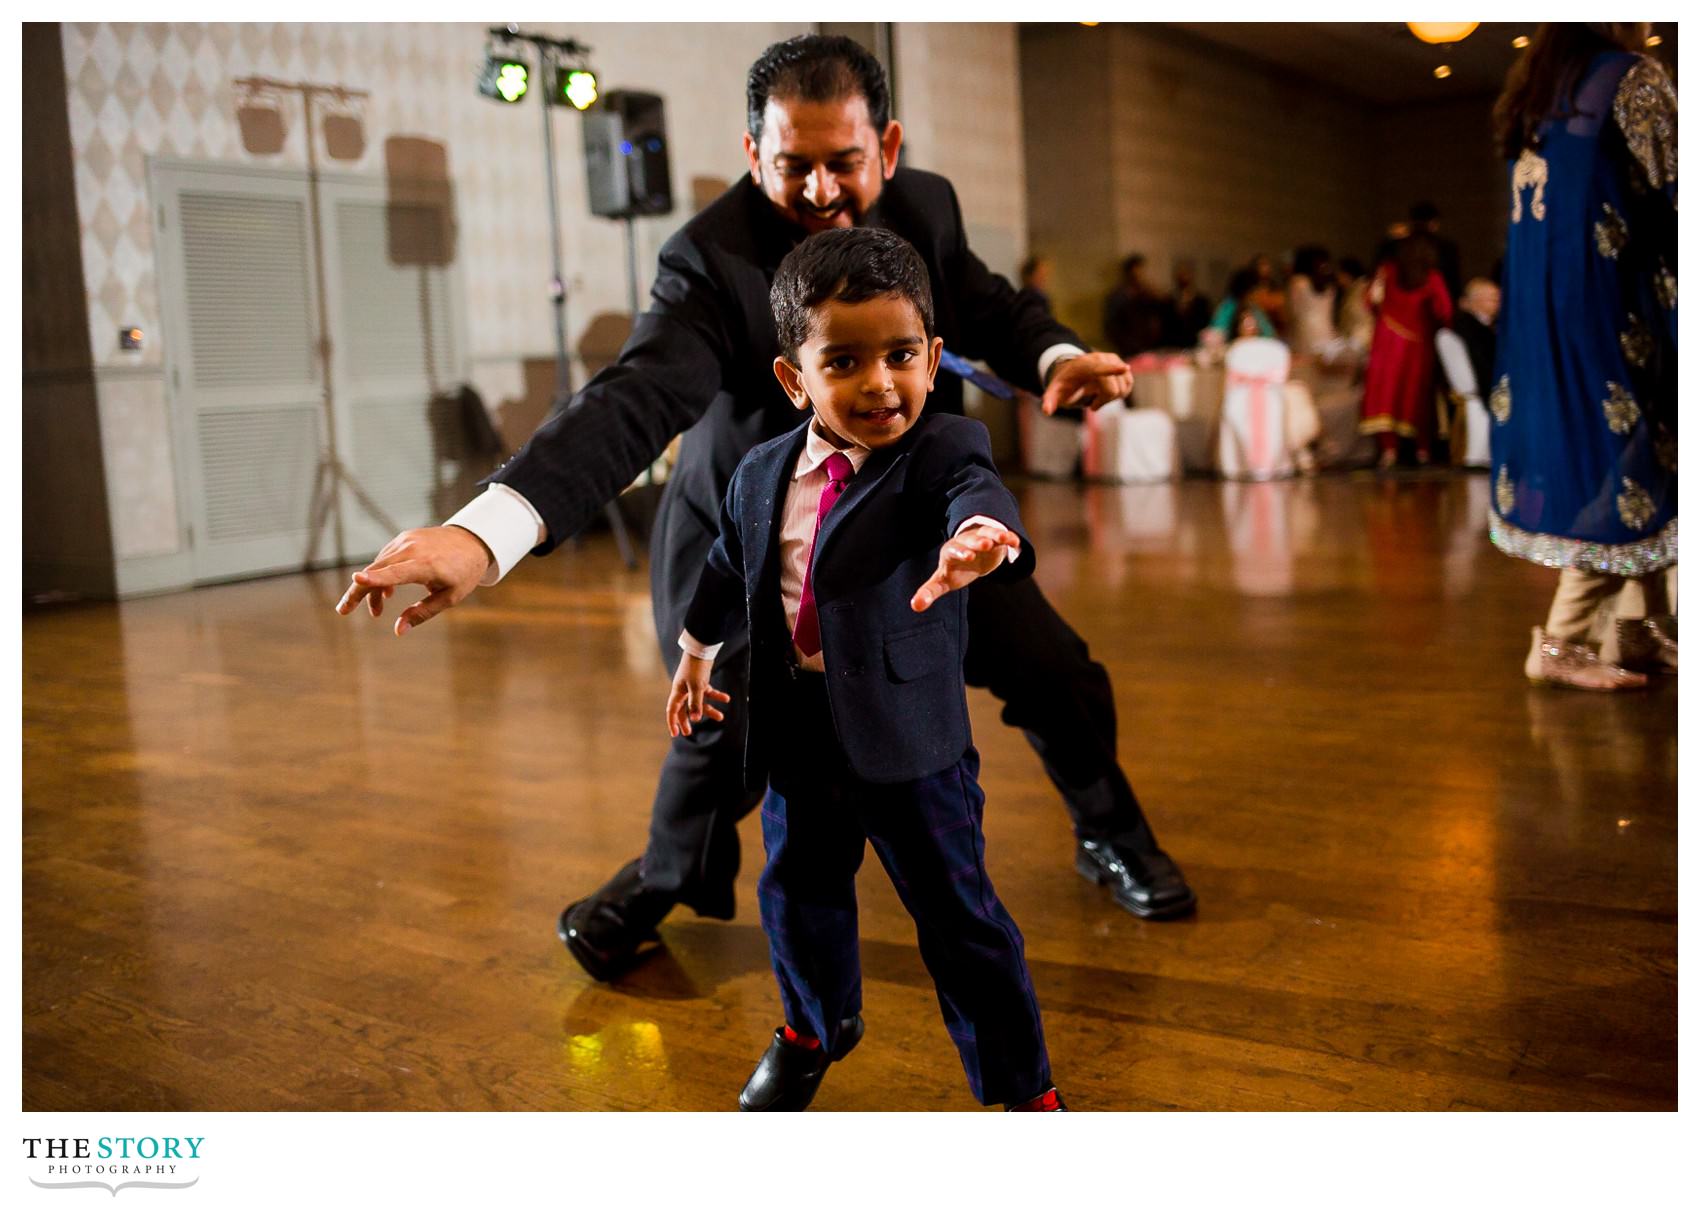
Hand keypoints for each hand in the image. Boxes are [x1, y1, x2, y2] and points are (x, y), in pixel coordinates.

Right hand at [333, 525, 493, 635]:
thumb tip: (398, 631)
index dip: (376, 579)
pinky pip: (385, 558)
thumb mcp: (450, 598)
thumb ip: (423, 613)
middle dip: (358, 592)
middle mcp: (413, 549)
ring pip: (378, 565)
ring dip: (372, 588)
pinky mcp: (404, 538)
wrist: (473, 540)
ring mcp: (406, 541)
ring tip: (376, 611)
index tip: (356, 580)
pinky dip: (382, 575)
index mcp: (427, 565)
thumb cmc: (464, 572)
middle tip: (343, 611)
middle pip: (376, 570)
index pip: (396, 572)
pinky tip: (387, 593)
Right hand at [666, 654, 731, 736]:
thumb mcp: (697, 687)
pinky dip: (717, 696)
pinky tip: (726, 699)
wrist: (702, 649)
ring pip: (699, 702)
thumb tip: (695, 719)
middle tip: (689, 733)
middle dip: (687, 720)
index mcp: (677, 692)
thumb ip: (696, 703)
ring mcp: (692, 686)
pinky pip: (708, 693)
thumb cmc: (695, 668)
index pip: (672, 711)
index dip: (672, 723)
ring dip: (710, 710)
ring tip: (721, 717)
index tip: (675, 734)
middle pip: (684, 709)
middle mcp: (683, 690)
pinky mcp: (701, 682)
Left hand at [911, 524, 1021, 611]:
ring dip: (994, 535)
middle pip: (970, 540)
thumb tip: (915, 606)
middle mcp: (965, 542)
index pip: (954, 551)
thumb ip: (929, 592)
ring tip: (1002, 539)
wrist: (972, 555)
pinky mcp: (995, 540)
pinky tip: (1014, 541)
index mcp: (951, 552)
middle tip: (984, 545)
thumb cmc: (955, 570)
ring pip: (986, 534)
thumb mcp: (942, 581)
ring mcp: (981, 538)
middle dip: (977, 542)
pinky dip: (1008, 537)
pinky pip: (1001, 536)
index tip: (969, 557)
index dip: (961, 553)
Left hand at [1040, 351, 1133, 414]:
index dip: (1112, 369)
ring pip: (1122, 389)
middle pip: (1112, 390)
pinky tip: (1107, 393)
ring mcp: (1115, 361)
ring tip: (1097, 395)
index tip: (1124, 368)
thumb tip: (1046, 411)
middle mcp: (1102, 359)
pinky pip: (1128, 386)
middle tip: (1091, 403)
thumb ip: (1050, 400)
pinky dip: (1119, 394)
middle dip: (1102, 401)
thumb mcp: (1054, 391)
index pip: (1100, 368)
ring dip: (1110, 399)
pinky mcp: (1123, 367)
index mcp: (1085, 364)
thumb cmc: (1064, 383)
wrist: (1074, 372)